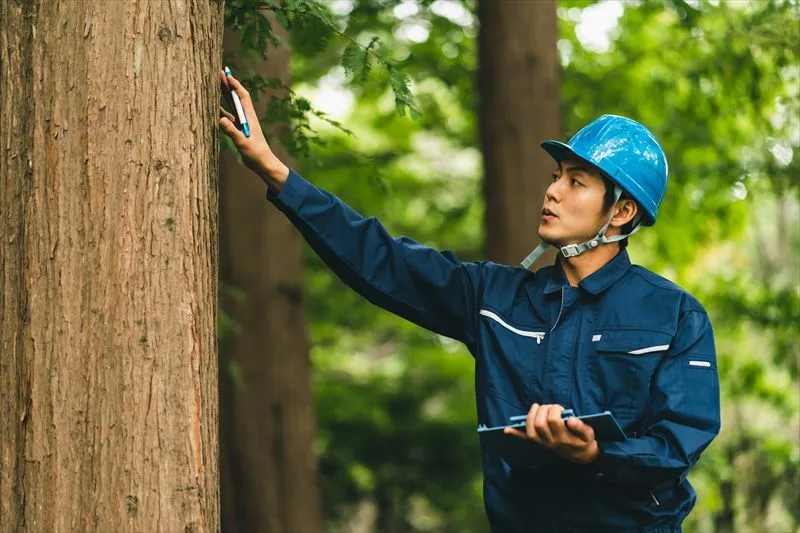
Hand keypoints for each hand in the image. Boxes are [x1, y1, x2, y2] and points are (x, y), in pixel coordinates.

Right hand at [218, 69, 288, 189]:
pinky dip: (221, 111)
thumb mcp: (243, 143)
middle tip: (219, 72)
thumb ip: (232, 132)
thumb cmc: (256, 154)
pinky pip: (228, 117)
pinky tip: (213, 107)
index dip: (235, 84)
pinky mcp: (239, 130)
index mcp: (249, 117)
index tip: (227, 74)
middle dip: (228, 85)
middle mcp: (246, 117)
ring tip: (215, 85)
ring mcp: (242, 123)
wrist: (263, 164)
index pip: (242, 96)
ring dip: (224, 95)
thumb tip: (220, 119)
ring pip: (231, 106)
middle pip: (236, 97)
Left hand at [504, 404, 599, 464]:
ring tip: (537, 407)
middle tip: (551, 406)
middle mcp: (552, 442)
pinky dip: (515, 434)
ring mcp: (544, 444)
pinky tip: (506, 429)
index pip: (553, 421)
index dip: (555, 410)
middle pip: (540, 423)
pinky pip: (525, 440)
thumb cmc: (585, 442)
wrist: (583, 457)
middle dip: (543, 410)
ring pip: (531, 430)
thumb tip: (570, 419)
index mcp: (564, 439)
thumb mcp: (589, 435)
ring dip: (531, 416)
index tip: (560, 407)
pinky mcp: (540, 444)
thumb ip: (581, 427)